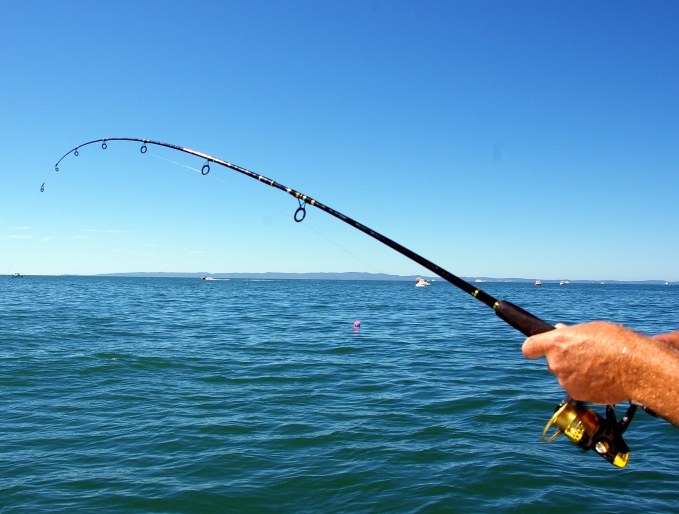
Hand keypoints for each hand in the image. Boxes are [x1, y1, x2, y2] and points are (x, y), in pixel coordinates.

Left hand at [522, 321, 638, 404]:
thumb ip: (570, 333)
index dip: (534, 347)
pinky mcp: (577, 394)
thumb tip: (558, 330)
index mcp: (556, 343)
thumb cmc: (616, 343)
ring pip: (565, 375)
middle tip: (583, 354)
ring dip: (575, 372)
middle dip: (563, 359)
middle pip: (552, 362)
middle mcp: (556, 363)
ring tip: (598, 365)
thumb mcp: (590, 329)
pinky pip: (576, 387)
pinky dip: (585, 384)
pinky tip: (601, 377)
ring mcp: (565, 381)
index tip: (536, 348)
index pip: (530, 347)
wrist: (637, 369)